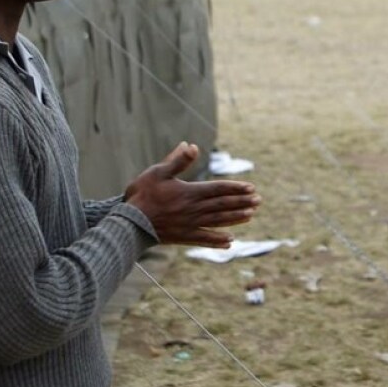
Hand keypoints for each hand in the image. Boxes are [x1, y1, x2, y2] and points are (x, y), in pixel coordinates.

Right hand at [124, 142, 260, 247]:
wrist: (129, 222)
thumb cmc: (142, 195)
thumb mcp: (158, 172)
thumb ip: (177, 160)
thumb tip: (192, 145)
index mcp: (190, 192)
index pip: (219, 189)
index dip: (236, 188)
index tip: (251, 188)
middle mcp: (194, 209)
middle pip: (223, 205)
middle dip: (242, 202)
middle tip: (258, 201)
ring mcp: (190, 224)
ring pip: (218, 220)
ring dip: (236, 218)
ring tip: (250, 216)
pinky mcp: (183, 237)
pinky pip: (204, 239)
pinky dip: (218, 240)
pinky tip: (230, 241)